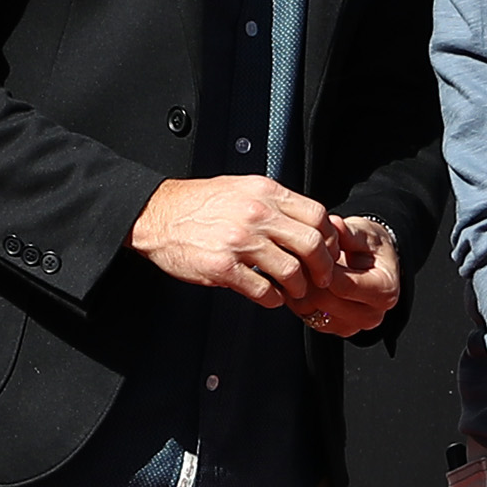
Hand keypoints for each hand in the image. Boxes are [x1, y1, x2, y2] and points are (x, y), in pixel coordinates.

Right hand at [130, 177, 336, 306]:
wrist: (156, 214)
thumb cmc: (199, 203)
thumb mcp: (242, 188)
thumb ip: (274, 203)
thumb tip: (308, 221)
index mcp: (265, 193)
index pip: (316, 216)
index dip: (330, 238)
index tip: (329, 252)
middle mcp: (256, 214)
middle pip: (311, 244)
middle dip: (322, 267)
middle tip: (321, 278)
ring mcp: (239, 241)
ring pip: (291, 271)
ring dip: (298, 287)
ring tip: (294, 290)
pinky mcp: (222, 266)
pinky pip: (262, 289)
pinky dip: (273, 299)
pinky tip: (270, 297)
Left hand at [298, 216, 400, 337]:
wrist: (375, 266)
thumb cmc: (372, 249)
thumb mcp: (365, 233)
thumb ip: (349, 232)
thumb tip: (334, 224)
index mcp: (384, 291)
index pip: (344, 285)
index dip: (321, 267)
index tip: (309, 249)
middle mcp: (371, 315)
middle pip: (325, 301)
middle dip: (308, 277)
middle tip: (296, 256)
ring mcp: (353, 326)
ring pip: (311, 311)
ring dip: (299, 288)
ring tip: (297, 267)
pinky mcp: (335, 329)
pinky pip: (306, 316)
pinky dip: (297, 299)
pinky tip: (300, 280)